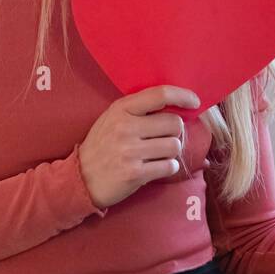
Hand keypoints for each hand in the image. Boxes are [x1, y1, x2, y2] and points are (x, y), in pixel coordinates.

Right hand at [78, 85, 200, 209]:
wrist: (80, 178)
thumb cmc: (102, 146)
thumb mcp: (112, 118)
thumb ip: (138, 109)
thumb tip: (176, 105)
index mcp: (121, 109)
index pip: (160, 95)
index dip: (183, 96)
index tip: (194, 102)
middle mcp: (125, 127)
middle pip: (174, 123)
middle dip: (175, 132)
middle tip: (164, 139)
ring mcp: (130, 151)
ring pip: (174, 146)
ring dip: (171, 152)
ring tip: (157, 155)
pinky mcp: (135, 173)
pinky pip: (169, 166)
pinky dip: (168, 167)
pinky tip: (156, 168)